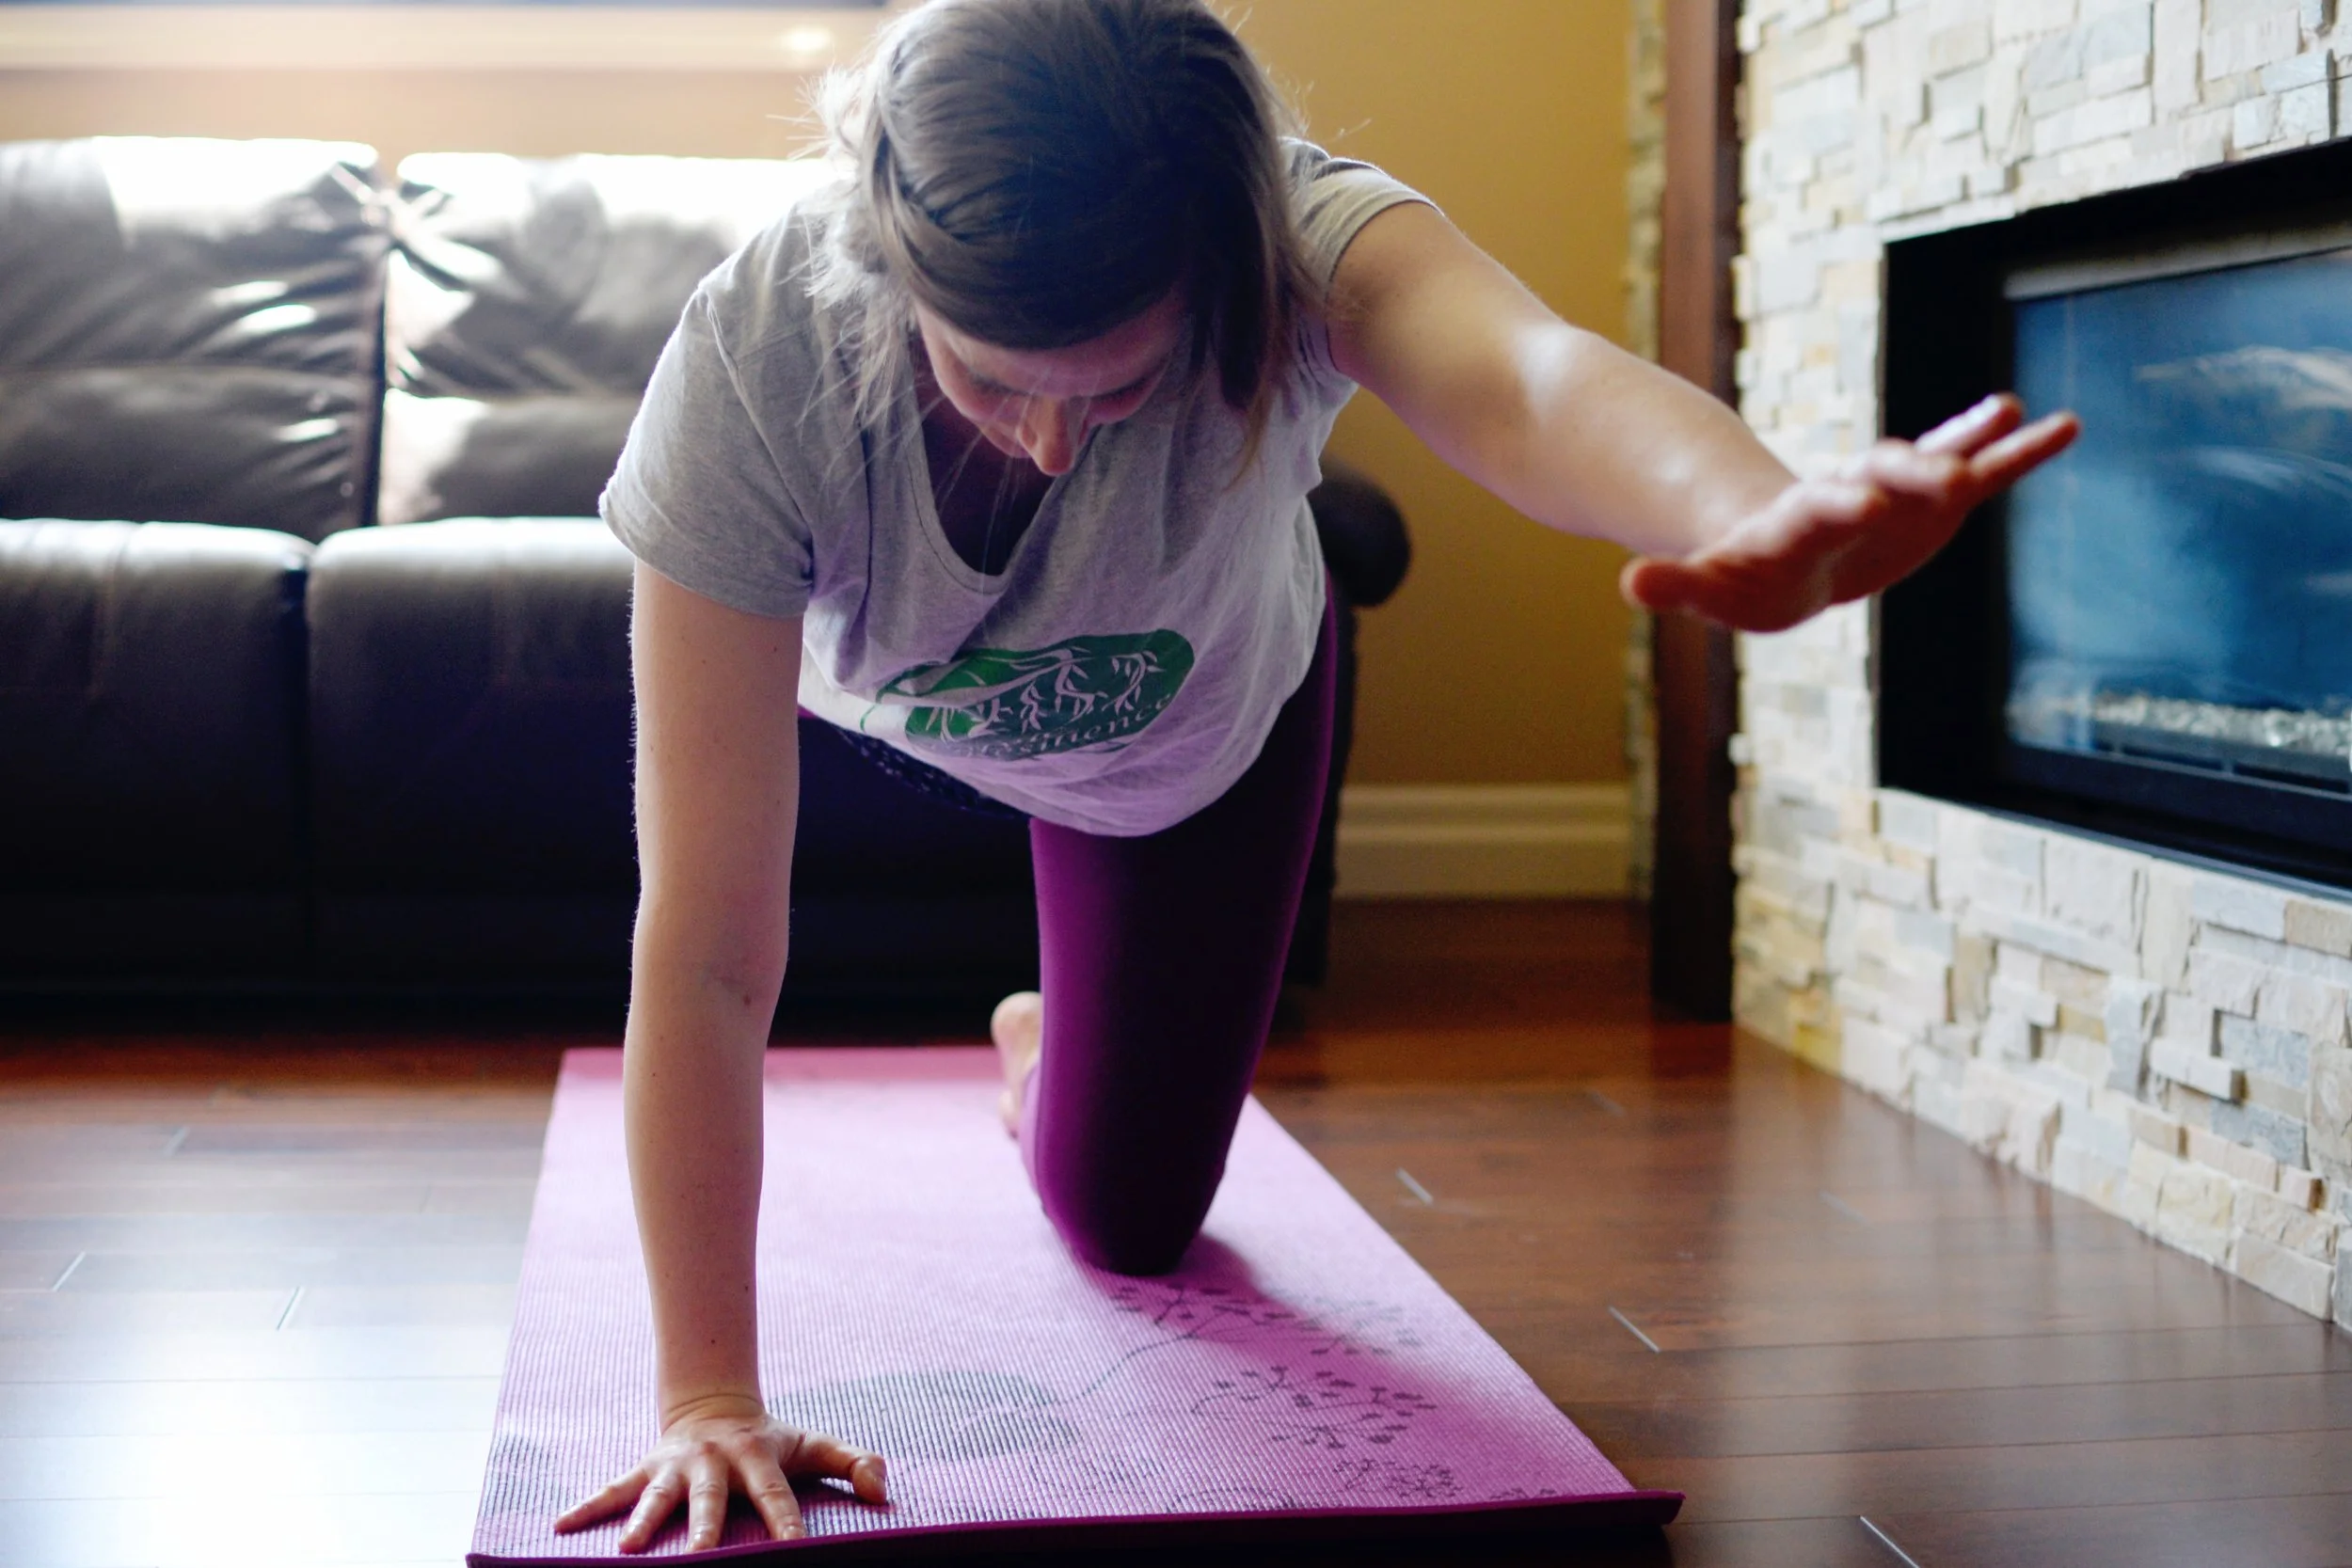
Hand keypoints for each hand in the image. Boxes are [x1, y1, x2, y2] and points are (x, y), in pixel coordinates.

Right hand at [553, 1392, 887, 1552]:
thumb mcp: (813, 1445)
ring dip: (644, 1522)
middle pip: (709, 1500)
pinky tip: (561, 1525)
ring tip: (627, 1550)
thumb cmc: (770, 1441)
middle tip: (700, 1559)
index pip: (776, 1495)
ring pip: (657, 1496)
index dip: (786, 1523)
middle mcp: (712, 1461)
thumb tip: (881, 1489)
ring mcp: (674, 1466)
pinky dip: (587, 1506)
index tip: (794, 1550)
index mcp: (756, 1457)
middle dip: (705, 1531)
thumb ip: (852, 1461)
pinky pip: (612, 1490)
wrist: (714, 1407)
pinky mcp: (645, 1469)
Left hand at [1619, 393, 2079, 632]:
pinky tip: (2064, 425)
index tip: (1863, 495)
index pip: (1816, 510)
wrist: (1783, 554)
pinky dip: (2018, 453)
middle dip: (1906, 476)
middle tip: (1942, 473)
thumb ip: (1675, 583)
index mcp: (1798, 522)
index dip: (1838, 503)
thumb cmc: (1744, 574)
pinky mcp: (1933, 504)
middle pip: (1877, 481)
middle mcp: (1852, 497)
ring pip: (1934, 466)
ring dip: (1969, 448)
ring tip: (2016, 412)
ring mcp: (1896, 494)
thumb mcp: (1709, 587)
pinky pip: (1984, 475)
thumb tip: (1628, 579)